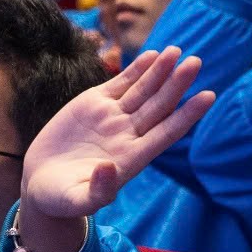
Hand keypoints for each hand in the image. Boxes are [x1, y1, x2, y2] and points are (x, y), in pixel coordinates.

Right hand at [18, 46, 214, 249]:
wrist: (42, 183)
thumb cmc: (62, 199)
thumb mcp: (77, 201)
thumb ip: (97, 190)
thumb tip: (109, 167)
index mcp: (131, 158)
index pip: (167, 133)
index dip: (187, 115)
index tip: (209, 96)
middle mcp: (127, 135)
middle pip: (159, 106)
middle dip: (177, 84)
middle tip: (195, 63)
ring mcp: (112, 117)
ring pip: (143, 91)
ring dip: (160, 71)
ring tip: (176, 50)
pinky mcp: (93, 104)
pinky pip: (120, 84)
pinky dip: (136, 70)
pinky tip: (152, 56)